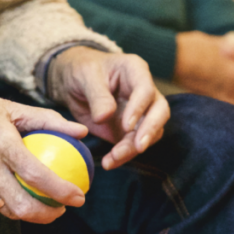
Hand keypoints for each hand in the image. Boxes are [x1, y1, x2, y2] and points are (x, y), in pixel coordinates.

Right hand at [0, 67, 88, 223]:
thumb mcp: (9, 106)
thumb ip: (47, 120)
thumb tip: (80, 131)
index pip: (36, 175)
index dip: (62, 191)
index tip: (79, 196)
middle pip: (22, 206)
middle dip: (49, 214)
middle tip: (63, 207)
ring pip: (6, 210)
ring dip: (29, 212)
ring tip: (44, 204)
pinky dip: (7, 204)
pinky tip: (18, 195)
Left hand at [48, 47, 169, 169]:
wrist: (73, 83)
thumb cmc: (82, 70)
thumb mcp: (85, 77)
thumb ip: (97, 96)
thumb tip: (105, 117)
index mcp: (135, 70)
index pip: (146, 90)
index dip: (139, 108)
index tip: (126, 125)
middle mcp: (144, 91)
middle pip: (159, 112)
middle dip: (150, 130)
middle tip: (138, 147)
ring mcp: (140, 112)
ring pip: (149, 132)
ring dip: (134, 148)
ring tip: (113, 158)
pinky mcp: (131, 130)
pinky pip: (133, 145)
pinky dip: (123, 156)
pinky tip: (110, 162)